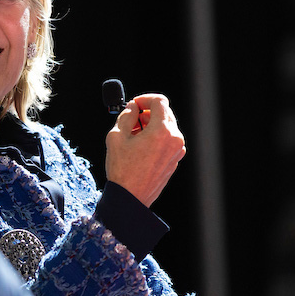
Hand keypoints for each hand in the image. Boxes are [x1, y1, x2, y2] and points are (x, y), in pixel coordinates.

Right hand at [105, 93, 185, 207]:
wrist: (131, 197)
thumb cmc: (122, 169)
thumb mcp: (116, 136)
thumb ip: (126, 115)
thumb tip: (133, 107)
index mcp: (162, 130)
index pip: (159, 101)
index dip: (145, 98)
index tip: (134, 104)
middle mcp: (174, 138)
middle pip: (164, 112)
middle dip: (147, 112)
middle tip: (131, 120)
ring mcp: (177, 150)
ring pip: (167, 126)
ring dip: (151, 124)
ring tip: (133, 136)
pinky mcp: (175, 159)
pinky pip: (168, 139)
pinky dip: (156, 136)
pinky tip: (141, 147)